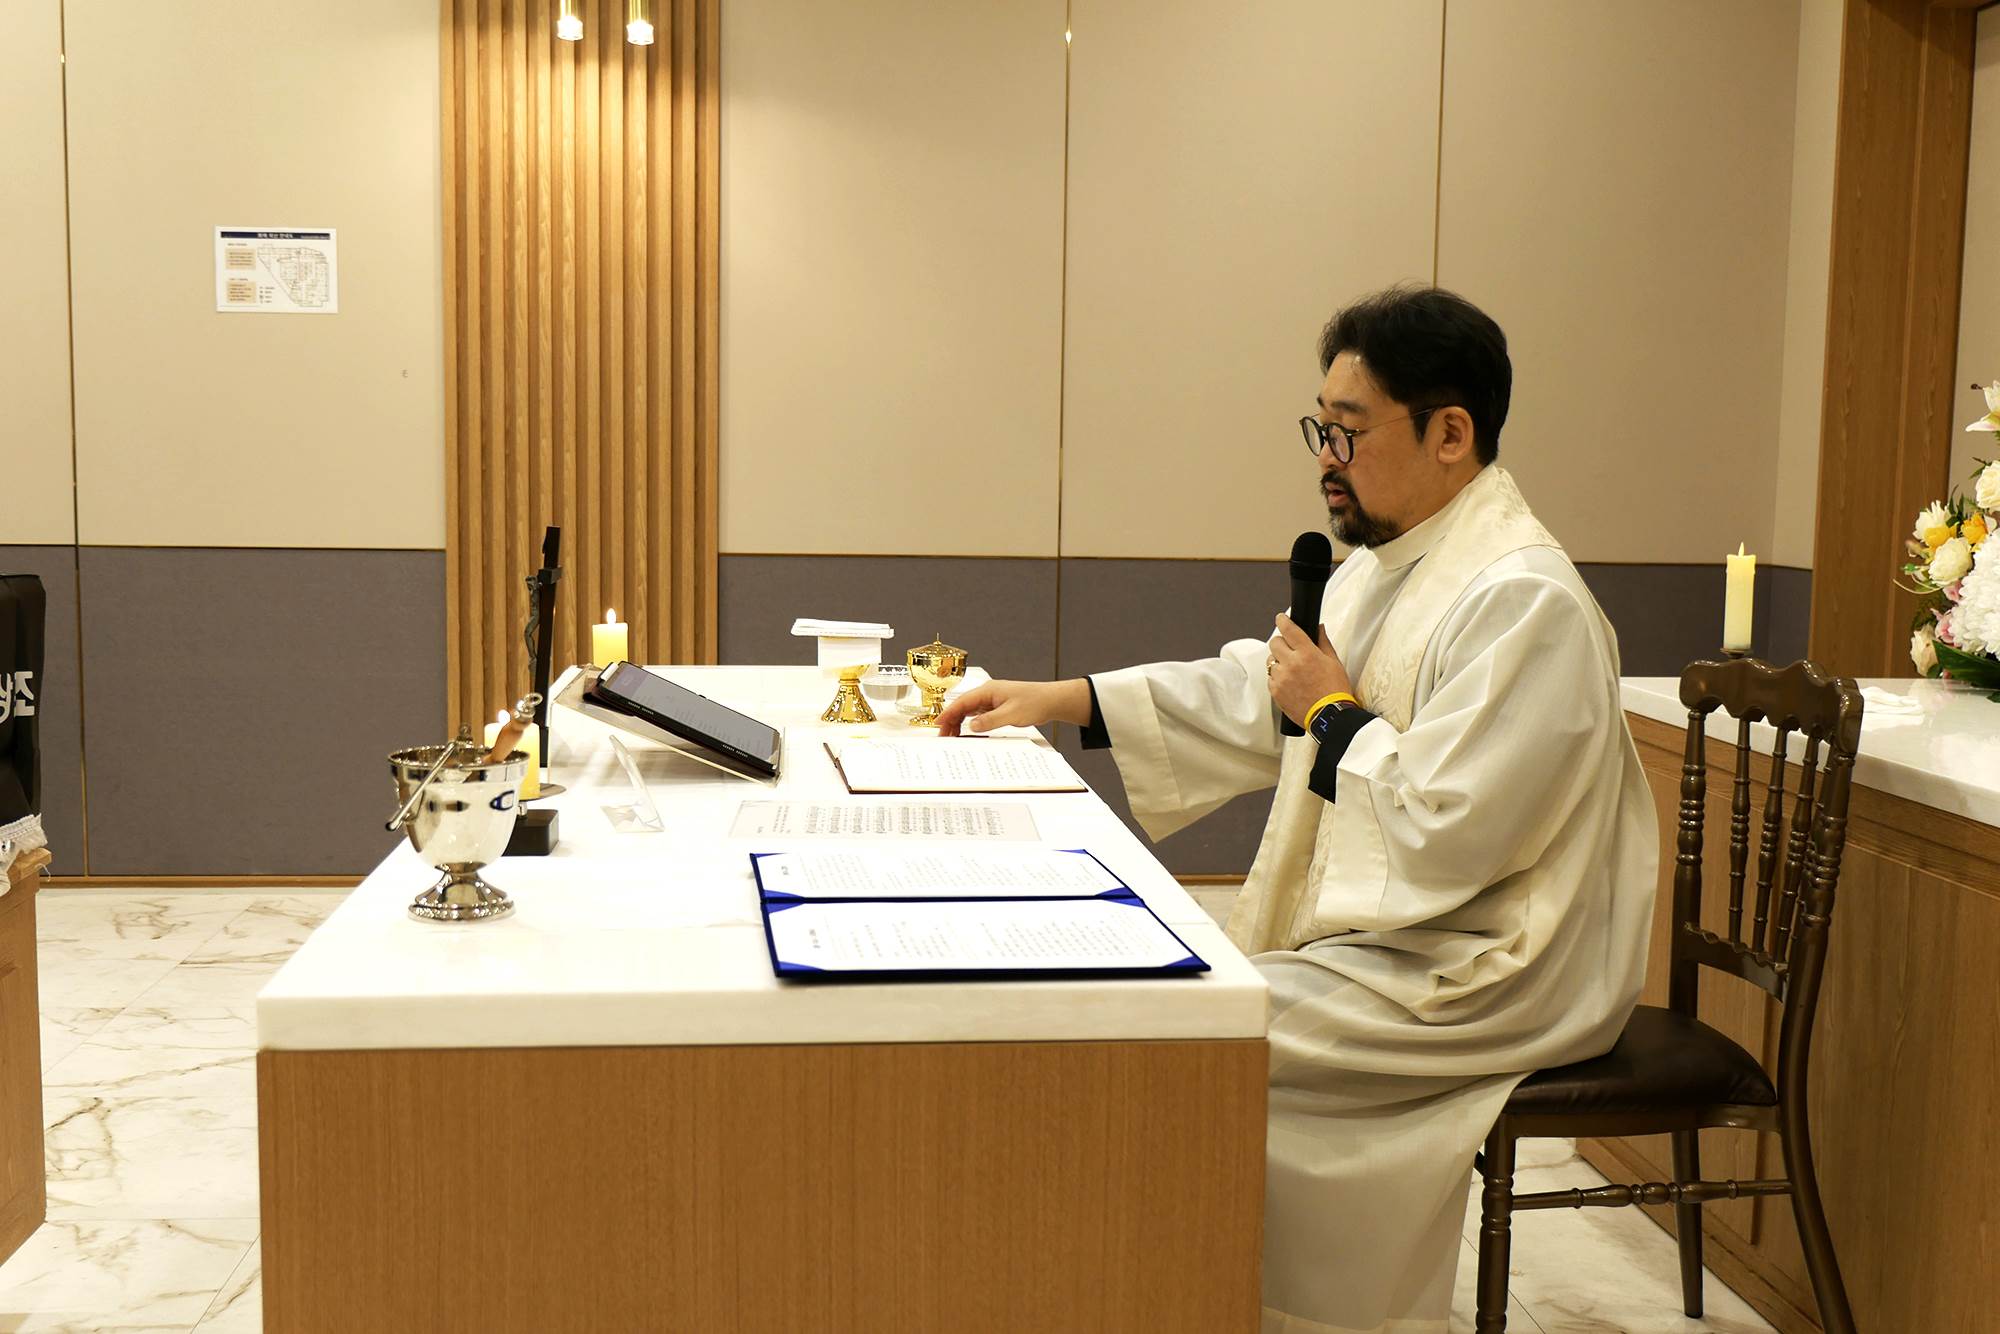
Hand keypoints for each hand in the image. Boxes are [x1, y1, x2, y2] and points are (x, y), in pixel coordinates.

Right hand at [935, 679, 1091, 736]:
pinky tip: (969, 733)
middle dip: (951, 721)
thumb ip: (990, 720)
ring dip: (960, 723)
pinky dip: (971, 724)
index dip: (948, 713)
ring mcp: (992, 700)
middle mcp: (988, 694)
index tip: (938, 724)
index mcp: (988, 691)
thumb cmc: (1035, 702)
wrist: (1052, 701)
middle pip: (963, 707)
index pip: (962, 702)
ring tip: (953, 737)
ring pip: (969, 712)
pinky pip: (979, 716)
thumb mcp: (1012, 714)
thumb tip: (971, 726)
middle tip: (943, 736)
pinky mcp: (998, 707)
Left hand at [1268, 614, 1351, 727]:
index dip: (1283, 620)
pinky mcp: (1275, 692)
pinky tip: (1290, 682)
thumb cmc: (1335, 690)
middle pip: (1274, 643)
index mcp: (1307, 654)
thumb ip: (1323, 642)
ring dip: (1279, 662)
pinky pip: (1270, 678)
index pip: (1289, 630)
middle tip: (1289, 648)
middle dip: (1281, 643)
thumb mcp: (1334, 662)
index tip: (1280, 618)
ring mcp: (1281, 679)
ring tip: (1292, 670)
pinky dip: (1277, 678)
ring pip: (1271, 661)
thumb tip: (1319, 628)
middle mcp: (1291, 664)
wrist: (1329, 716)